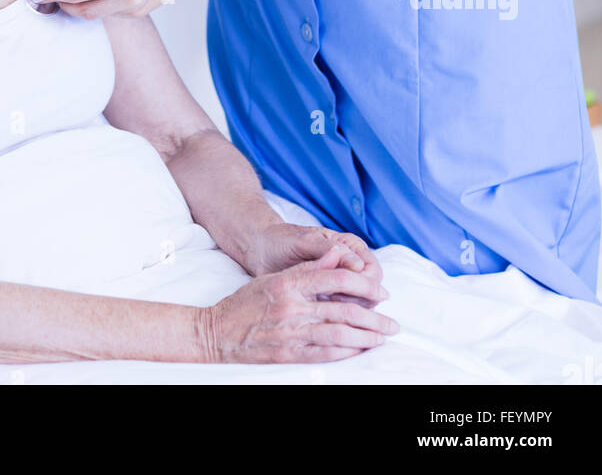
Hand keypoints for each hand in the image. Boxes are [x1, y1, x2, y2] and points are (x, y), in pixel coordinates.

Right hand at [198, 246, 398, 363]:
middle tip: (392, 323)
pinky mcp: (289, 355)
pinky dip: (347, 351)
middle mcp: (293, 307)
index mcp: (290, 283)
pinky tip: (360, 350)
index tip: (380, 291)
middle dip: (374, 317)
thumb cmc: (245, 303)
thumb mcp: (275, 277)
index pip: (337, 278)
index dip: (364, 283)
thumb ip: (309, 267)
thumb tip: (339, 254)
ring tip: (382, 337)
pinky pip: (325, 353)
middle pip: (344, 309)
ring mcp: (292, 332)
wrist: (216, 333)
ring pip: (340, 334)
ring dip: (367, 337)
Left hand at [243, 221, 382, 304]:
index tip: (340, 290)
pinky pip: (342, 314)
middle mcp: (351, 265)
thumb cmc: (282, 240)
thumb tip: (357, 265)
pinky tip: (317, 315)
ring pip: (359, 307)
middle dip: (355, 302)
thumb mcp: (303, 241)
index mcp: (351, 247)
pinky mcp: (328, 298)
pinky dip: (334, 318)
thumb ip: (328, 250)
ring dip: (344, 312)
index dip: (363, 286)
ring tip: (320, 306)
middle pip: (370, 294)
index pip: (373, 274)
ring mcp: (341, 284)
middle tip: (327, 300)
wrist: (261, 249)